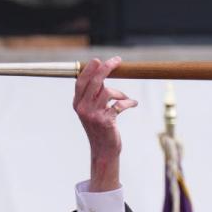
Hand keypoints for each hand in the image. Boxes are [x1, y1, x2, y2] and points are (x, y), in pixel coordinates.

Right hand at [73, 56, 137, 191]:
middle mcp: (83, 108)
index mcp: (78, 104)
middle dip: (106, 68)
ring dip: (121, 93)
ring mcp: (94, 115)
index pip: (81, 81)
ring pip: (109, 92)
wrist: (103, 151)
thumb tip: (103, 74)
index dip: (90, 69)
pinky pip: (120, 104)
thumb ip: (95, 95)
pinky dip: (129, 102)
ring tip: (127, 98)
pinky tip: (133, 103)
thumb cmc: (101, 129)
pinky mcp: (106, 121)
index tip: (99, 59)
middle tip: (117, 60)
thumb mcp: (93, 110)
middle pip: (95, 82)